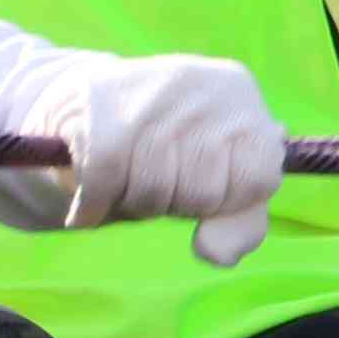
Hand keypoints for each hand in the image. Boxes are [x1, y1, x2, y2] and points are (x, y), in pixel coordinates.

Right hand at [22, 52, 288, 265]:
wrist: (79, 102)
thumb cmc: (164, 148)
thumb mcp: (219, 175)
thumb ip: (241, 221)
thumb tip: (217, 254)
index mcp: (239, 91)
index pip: (259, 179)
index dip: (227, 199)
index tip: (202, 179)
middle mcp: (200, 83)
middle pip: (204, 193)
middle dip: (175, 202)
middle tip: (154, 175)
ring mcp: (149, 92)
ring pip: (153, 194)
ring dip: (133, 205)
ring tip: (125, 178)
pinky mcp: (96, 108)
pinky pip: (104, 187)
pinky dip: (92, 209)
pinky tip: (89, 205)